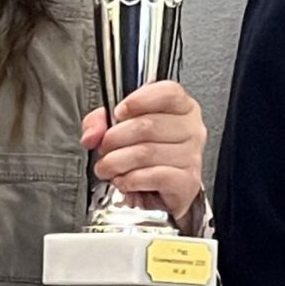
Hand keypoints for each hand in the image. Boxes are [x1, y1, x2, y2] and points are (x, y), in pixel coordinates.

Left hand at [82, 79, 206, 218]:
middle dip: (115, 138)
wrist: (161, 192)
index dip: (138, 100)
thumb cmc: (145, 156)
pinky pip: (153, 176)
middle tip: (104, 148)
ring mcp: (192, 156)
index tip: (119, 113)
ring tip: (108, 167)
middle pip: (148, 125)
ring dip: (117, 162)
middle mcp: (191, 129)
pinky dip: (130, 180)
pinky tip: (124, 180)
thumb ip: (99, 122)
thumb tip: (92, 134)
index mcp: (181, 108)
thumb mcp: (119, 129)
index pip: (168, 93)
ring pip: (146, 152)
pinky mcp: (187, 181)